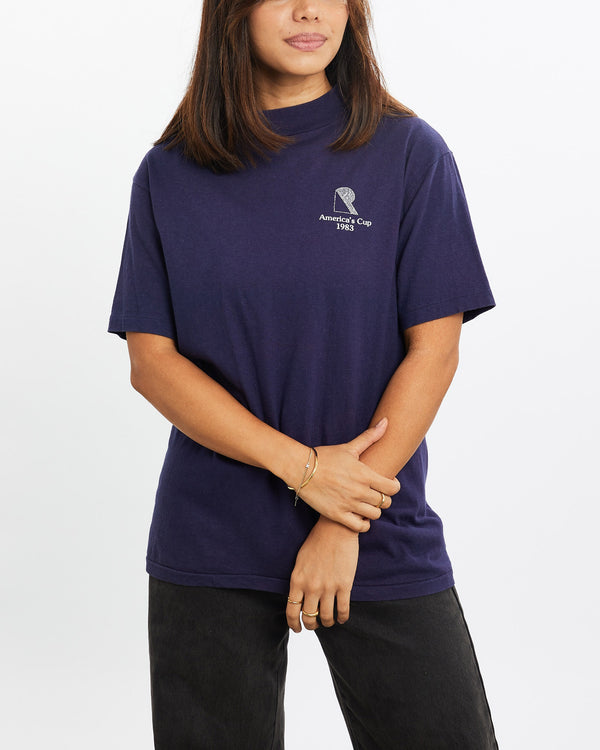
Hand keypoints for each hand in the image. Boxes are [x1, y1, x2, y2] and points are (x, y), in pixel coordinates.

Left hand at [286, 516, 358, 632]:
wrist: (335, 529)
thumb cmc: (317, 542)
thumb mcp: (300, 561)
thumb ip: (299, 580)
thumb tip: (298, 597)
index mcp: (297, 580)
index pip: (291, 611)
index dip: (294, 624)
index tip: (297, 629)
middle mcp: (311, 587)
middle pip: (309, 617)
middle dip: (311, 625)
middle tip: (315, 625)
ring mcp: (328, 587)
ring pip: (326, 618)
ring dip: (328, 623)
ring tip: (329, 621)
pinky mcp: (344, 585)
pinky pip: (342, 610)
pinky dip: (342, 618)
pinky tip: (342, 618)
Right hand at [296, 418, 399, 532]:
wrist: (300, 468)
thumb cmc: (325, 456)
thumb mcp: (349, 447)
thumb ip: (370, 437)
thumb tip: (386, 422)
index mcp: (364, 474)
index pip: (393, 488)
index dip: (394, 486)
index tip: (389, 483)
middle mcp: (359, 491)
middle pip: (385, 502)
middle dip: (384, 498)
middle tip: (377, 494)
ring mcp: (348, 504)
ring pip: (374, 515)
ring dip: (374, 510)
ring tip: (367, 504)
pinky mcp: (337, 515)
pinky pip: (360, 527)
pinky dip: (364, 524)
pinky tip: (359, 516)